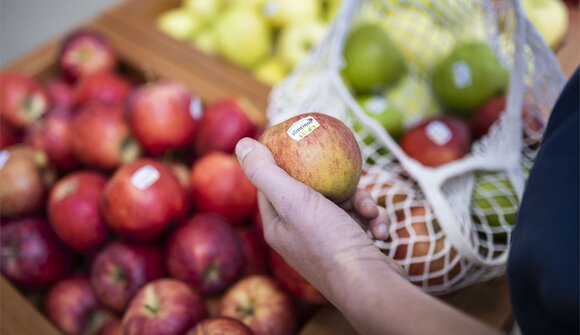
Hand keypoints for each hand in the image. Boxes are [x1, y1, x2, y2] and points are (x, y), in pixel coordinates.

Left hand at [235, 138, 399, 302]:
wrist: (368, 286)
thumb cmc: (327, 243)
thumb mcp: (293, 200)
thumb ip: (265, 172)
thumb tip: (242, 143)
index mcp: (278, 224)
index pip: (274, 183)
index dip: (286, 161)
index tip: (302, 143)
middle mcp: (298, 233)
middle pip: (313, 189)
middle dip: (337, 183)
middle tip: (350, 181)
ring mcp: (325, 241)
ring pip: (343, 203)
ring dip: (362, 203)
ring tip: (370, 212)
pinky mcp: (350, 246)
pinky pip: (360, 220)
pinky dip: (373, 220)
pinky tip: (381, 230)